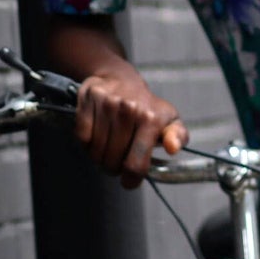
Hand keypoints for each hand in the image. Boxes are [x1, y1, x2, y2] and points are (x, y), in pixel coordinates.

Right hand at [75, 68, 187, 188]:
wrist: (120, 77)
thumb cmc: (146, 106)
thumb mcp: (169, 120)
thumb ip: (178, 136)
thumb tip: (173, 148)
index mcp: (151, 119)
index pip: (135, 164)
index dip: (131, 180)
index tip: (128, 181)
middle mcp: (129, 110)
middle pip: (113, 161)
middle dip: (114, 168)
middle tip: (117, 161)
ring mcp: (107, 104)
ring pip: (96, 152)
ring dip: (99, 157)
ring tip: (107, 148)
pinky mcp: (88, 99)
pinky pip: (82, 138)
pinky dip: (86, 143)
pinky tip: (95, 136)